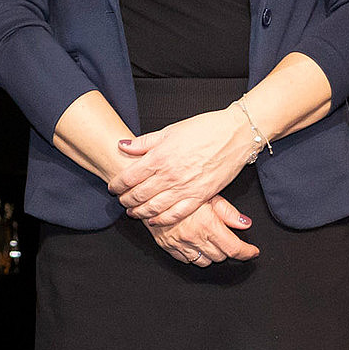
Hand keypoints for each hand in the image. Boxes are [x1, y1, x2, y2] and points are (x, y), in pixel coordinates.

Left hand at [109, 106, 257, 226]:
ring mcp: (184, 188)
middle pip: (138, 195)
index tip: (113, 187)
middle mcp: (169, 175)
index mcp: (160, 156)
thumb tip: (123, 145)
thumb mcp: (170, 130)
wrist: (234, 134)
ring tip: (133, 212)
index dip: (117, 185)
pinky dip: (162, 220)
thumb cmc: (204, 129)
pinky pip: (176, 214)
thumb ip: (145, 142)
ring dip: (139, 212)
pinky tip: (154, 220)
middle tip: (121, 201)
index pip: (129, 177)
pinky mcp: (200, 197)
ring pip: (154, 208)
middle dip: (125, 200)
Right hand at [147, 194, 258, 266]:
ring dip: (211, 254)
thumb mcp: (208, 193)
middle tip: (228, 238)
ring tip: (211, 241)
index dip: (246, 253)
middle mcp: (193, 237)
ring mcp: (179, 244)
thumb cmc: (179, 186)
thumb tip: (245, 223)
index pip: (234, 249)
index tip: (252, 252)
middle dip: (228, 249)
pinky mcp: (167, 246)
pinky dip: (194, 255)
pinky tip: (195, 243)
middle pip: (220, 257)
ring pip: (204, 261)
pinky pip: (185, 260)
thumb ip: (228, 212)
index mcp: (207, 225)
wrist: (148, 187)